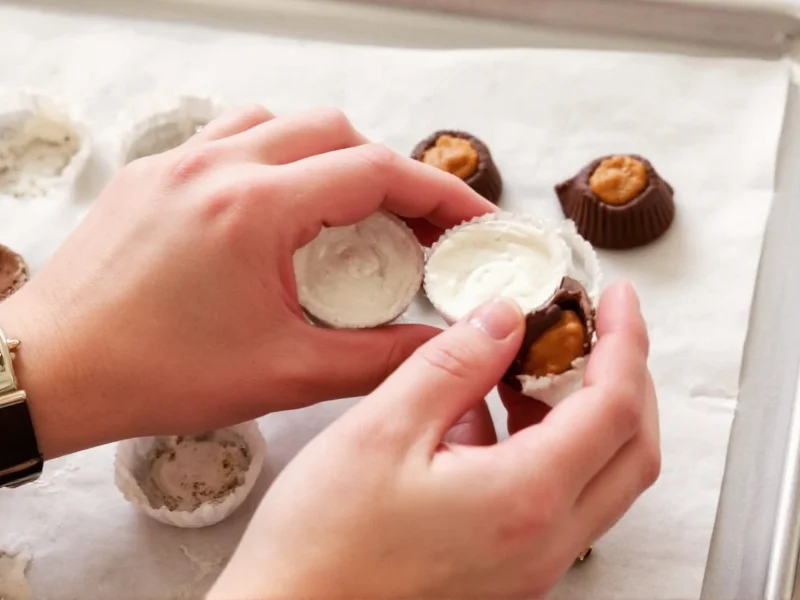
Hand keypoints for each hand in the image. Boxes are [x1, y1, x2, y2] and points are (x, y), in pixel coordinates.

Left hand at [0, 104, 495, 457]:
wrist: (55, 368)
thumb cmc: (156, 373)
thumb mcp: (285, 374)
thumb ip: (378, 358)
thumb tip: (440, 344)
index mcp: (255, 208)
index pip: (376, 171)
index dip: (439, 194)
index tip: (470, 221)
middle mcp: (219, 166)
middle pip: (338, 133)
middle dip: (391, 175)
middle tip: (414, 227)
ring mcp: (181, 161)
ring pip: (284, 124)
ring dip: (333, 157)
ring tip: (351, 212)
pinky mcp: (156, 173)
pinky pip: (234, 136)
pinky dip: (278, 156)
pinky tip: (283, 202)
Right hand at [210, 282, 659, 599]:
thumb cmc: (324, 542)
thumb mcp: (383, 429)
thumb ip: (452, 364)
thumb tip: (504, 317)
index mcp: (523, 499)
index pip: (616, 406)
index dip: (626, 342)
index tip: (617, 299)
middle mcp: (544, 542)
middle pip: (632, 449)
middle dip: (625, 377)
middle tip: (591, 328)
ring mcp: (532, 565)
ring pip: (600, 477)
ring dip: (585, 412)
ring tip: (530, 366)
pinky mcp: (509, 572)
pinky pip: (558, 500)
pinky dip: (546, 447)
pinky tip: (488, 418)